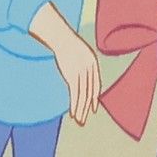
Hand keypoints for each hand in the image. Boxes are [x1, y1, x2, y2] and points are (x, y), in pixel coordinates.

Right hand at [29, 3, 100, 124]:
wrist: (60, 36)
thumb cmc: (67, 43)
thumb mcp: (78, 52)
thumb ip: (81, 64)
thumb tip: (78, 74)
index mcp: (93, 62)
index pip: (96, 85)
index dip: (94, 98)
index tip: (92, 109)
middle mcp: (90, 68)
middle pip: (89, 93)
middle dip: (86, 108)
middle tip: (84, 119)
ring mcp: (82, 72)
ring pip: (83, 96)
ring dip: (80, 110)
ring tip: (78, 120)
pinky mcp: (72, 75)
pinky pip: (75, 94)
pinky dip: (74, 105)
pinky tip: (73, 113)